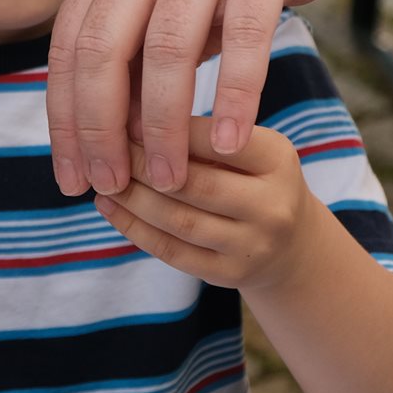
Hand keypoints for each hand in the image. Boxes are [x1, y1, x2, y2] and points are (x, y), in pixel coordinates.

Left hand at [47, 0, 350, 198]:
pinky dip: (233, 95)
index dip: (64, 119)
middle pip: (102, 50)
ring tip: (168, 179)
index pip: (66, 48)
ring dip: (162, 124)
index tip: (71, 176)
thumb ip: (129, 56)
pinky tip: (226, 142)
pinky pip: (244, 38)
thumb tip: (103, 136)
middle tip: (109, 184)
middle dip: (100, 128)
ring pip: (166, 50)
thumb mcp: (158, 0)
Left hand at [90, 116, 317, 290]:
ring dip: (132, 199)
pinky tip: (108, 208)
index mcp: (278, 160)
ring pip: (178, 221)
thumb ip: (199, 134)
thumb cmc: (251, 179)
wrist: (291, 242)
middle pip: (195, 184)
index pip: (216, 140)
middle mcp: (273, 206)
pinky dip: (133, 228)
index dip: (166, 129)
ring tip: (102, 179)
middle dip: (142, 166)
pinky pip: (172, 251)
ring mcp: (253, 245)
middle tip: (106, 150)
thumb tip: (126, 118)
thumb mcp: (244, 147)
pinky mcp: (230, 274)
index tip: (125, 119)